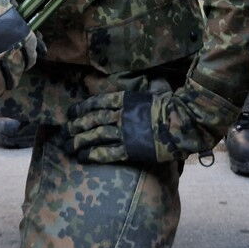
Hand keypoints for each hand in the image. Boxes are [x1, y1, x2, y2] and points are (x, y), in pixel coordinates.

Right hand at [0, 0, 42, 104]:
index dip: (25, 64)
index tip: (21, 66)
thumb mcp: (10, 5)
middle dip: (11, 81)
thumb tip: (42, 48)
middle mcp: (5, 47)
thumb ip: (23, 26)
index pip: (29, 57)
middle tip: (6, 84)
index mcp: (19, 33)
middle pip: (13, 74)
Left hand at [65, 88, 217, 164]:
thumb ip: (136, 93)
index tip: (70, 114)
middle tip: (65, 132)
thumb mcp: (151, 91)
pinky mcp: (130, 149)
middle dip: (76, 127)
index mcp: (125, 99)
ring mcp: (124, 133)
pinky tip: (82, 157)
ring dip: (79, 142)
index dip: (80, 109)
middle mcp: (120, 115)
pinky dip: (92, 155)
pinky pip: (106, 152)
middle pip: (91, 120)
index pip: (96, 103)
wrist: (183, 122)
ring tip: (68, 147)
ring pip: (95, 136)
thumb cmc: (170, 105)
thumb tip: (133, 90)